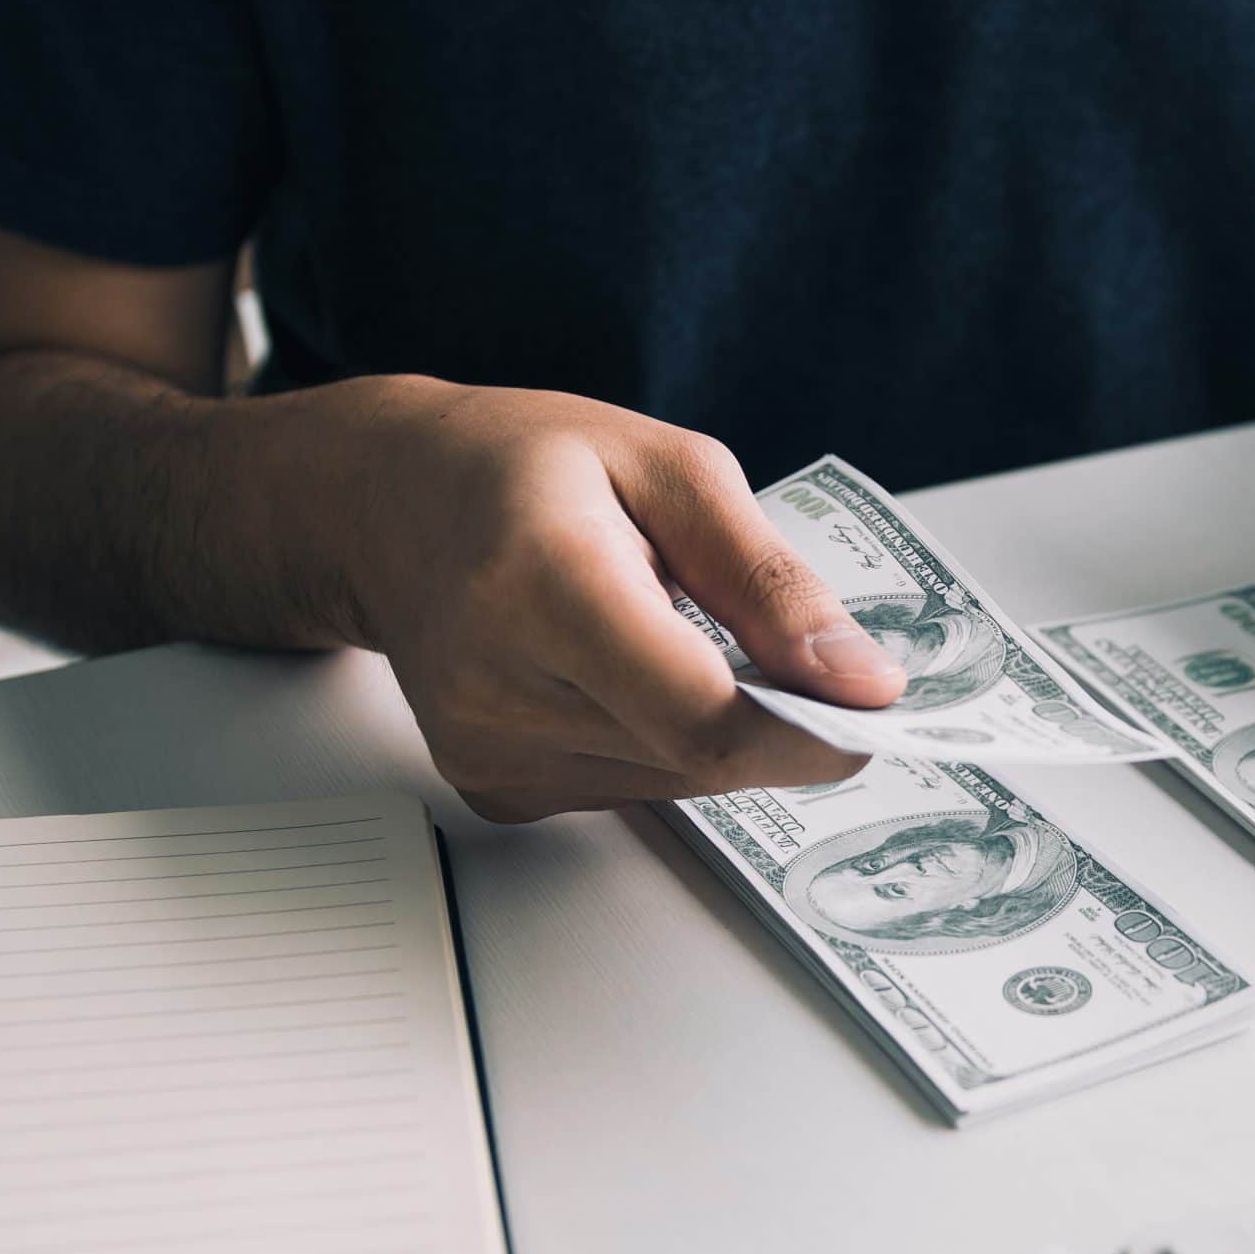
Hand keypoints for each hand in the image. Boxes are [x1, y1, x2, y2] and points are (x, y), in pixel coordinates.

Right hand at [342, 380, 905, 820]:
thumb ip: (771, 579)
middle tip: (785, 642)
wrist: (380, 501)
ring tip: (668, 625)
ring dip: (714, 721)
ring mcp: (488, 751)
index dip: (806, 734)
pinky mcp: (494, 789)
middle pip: (700, 755)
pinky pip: (634, 787)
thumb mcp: (673, 469)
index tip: (873, 715)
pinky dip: (662, 736)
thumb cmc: (516, 464)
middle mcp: (498, 685)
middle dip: (774, 713)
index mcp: (541, 583)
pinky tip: (620, 665)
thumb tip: (861, 678)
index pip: (698, 717)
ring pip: (679, 782)